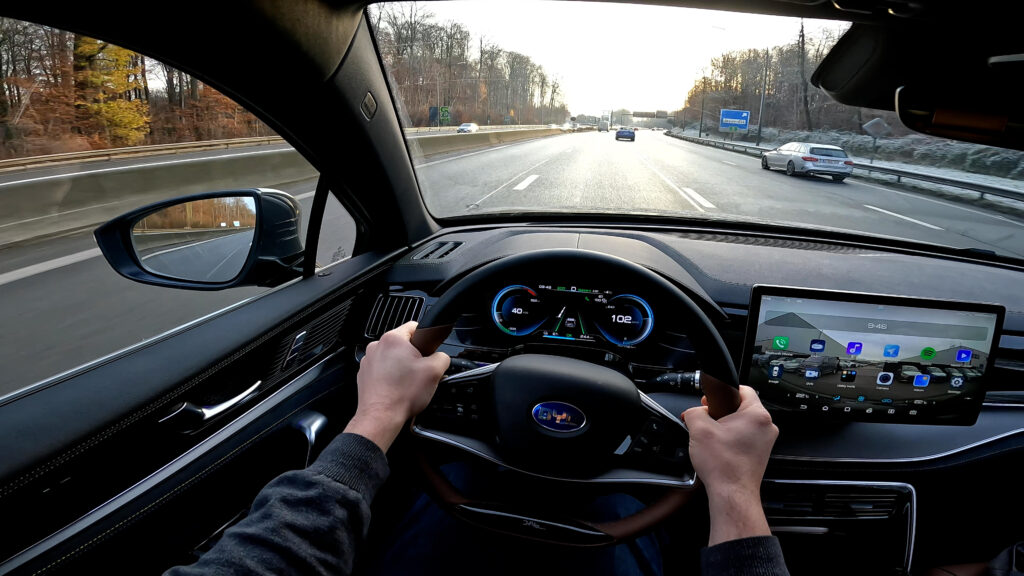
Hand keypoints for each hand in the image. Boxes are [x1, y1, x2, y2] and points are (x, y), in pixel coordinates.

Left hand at [343, 322, 449, 452]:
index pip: (415, 326)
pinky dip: (390, 377)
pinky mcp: (364, 375)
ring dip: (401, 367)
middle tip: (420, 372)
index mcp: (393, 339)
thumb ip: (443, 357)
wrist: (381, 417)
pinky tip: (397, 388)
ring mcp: (368, 361)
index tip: (429, 352)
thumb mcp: (435, 371)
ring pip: (392, 358)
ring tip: (407, 383)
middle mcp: (377, 346)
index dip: (427, 339)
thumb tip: (441, 357)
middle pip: (403, 344)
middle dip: (413, 356)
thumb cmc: (402, 395)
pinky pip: (382, 370)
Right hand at [682, 385, 777, 545]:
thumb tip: (694, 412)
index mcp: (757, 415)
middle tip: (708, 421)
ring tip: (713, 438)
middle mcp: (767, 427)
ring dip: (727, 427)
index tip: (710, 400)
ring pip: (744, 424)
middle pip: (742, 407)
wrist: (731, 493)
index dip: (722, 392)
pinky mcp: (761, 454)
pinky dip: (733, 440)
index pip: (742, 389)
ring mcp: (766, 442)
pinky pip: (746, 438)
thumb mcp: (698, 430)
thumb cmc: (723, 466)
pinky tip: (720, 449)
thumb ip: (694, 412)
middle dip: (722, 412)